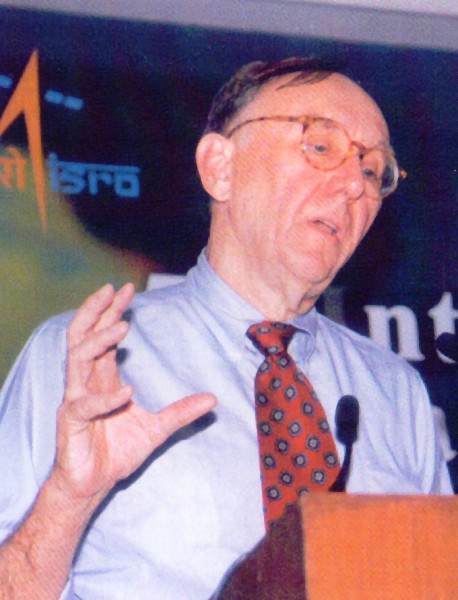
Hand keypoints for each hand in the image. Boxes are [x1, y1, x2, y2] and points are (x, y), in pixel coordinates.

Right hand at [53, 283, 215, 503]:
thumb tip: (213, 399)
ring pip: (76, 359)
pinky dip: (105, 397)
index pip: (103, 336)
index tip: (128, 290)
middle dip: (96, 311)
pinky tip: (126, 392)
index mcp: (102, 378)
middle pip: (83, 336)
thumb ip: (181, 412)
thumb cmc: (118, 452)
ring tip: (121, 327)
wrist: (94, 485)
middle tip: (113, 289)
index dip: (112, 312)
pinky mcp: (70, 423)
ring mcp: (76, 400)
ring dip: (97, 341)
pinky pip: (84, 404)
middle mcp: (86, 383)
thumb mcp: (157, 429)